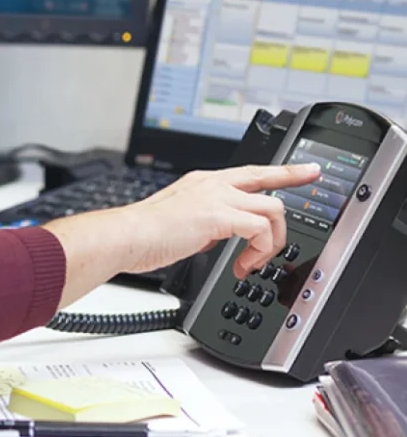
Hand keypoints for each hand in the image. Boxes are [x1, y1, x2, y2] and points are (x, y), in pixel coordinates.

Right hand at [121, 162, 321, 279]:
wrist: (128, 235)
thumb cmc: (145, 233)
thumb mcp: (182, 220)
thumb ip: (204, 223)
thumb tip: (216, 237)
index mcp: (203, 183)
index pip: (250, 172)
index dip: (282, 171)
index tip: (306, 170)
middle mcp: (212, 183)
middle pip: (267, 181)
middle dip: (291, 189)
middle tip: (301, 202)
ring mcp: (216, 196)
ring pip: (271, 208)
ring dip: (272, 241)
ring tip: (254, 262)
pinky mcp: (218, 215)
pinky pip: (259, 229)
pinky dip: (259, 252)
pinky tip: (243, 266)